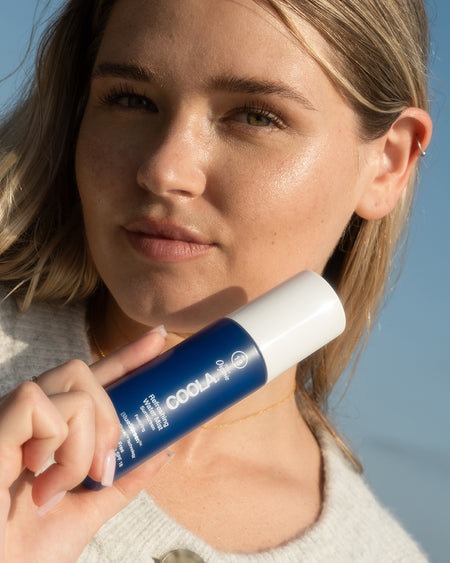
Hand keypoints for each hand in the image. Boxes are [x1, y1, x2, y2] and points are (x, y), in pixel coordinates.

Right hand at [0, 330, 170, 562]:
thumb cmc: (26, 551)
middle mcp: (29, 419)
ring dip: (84, 440)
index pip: (92, 381)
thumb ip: (123, 480)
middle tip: (104, 466)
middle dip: (110, 415)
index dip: (125, 357)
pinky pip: (34, 402)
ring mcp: (9, 421)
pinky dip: (54, 441)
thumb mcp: (88, 511)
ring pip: (69, 385)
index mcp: (51, 431)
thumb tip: (161, 450)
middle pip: (81, 371)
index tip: (159, 340)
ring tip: (64, 486)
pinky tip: (38, 479)